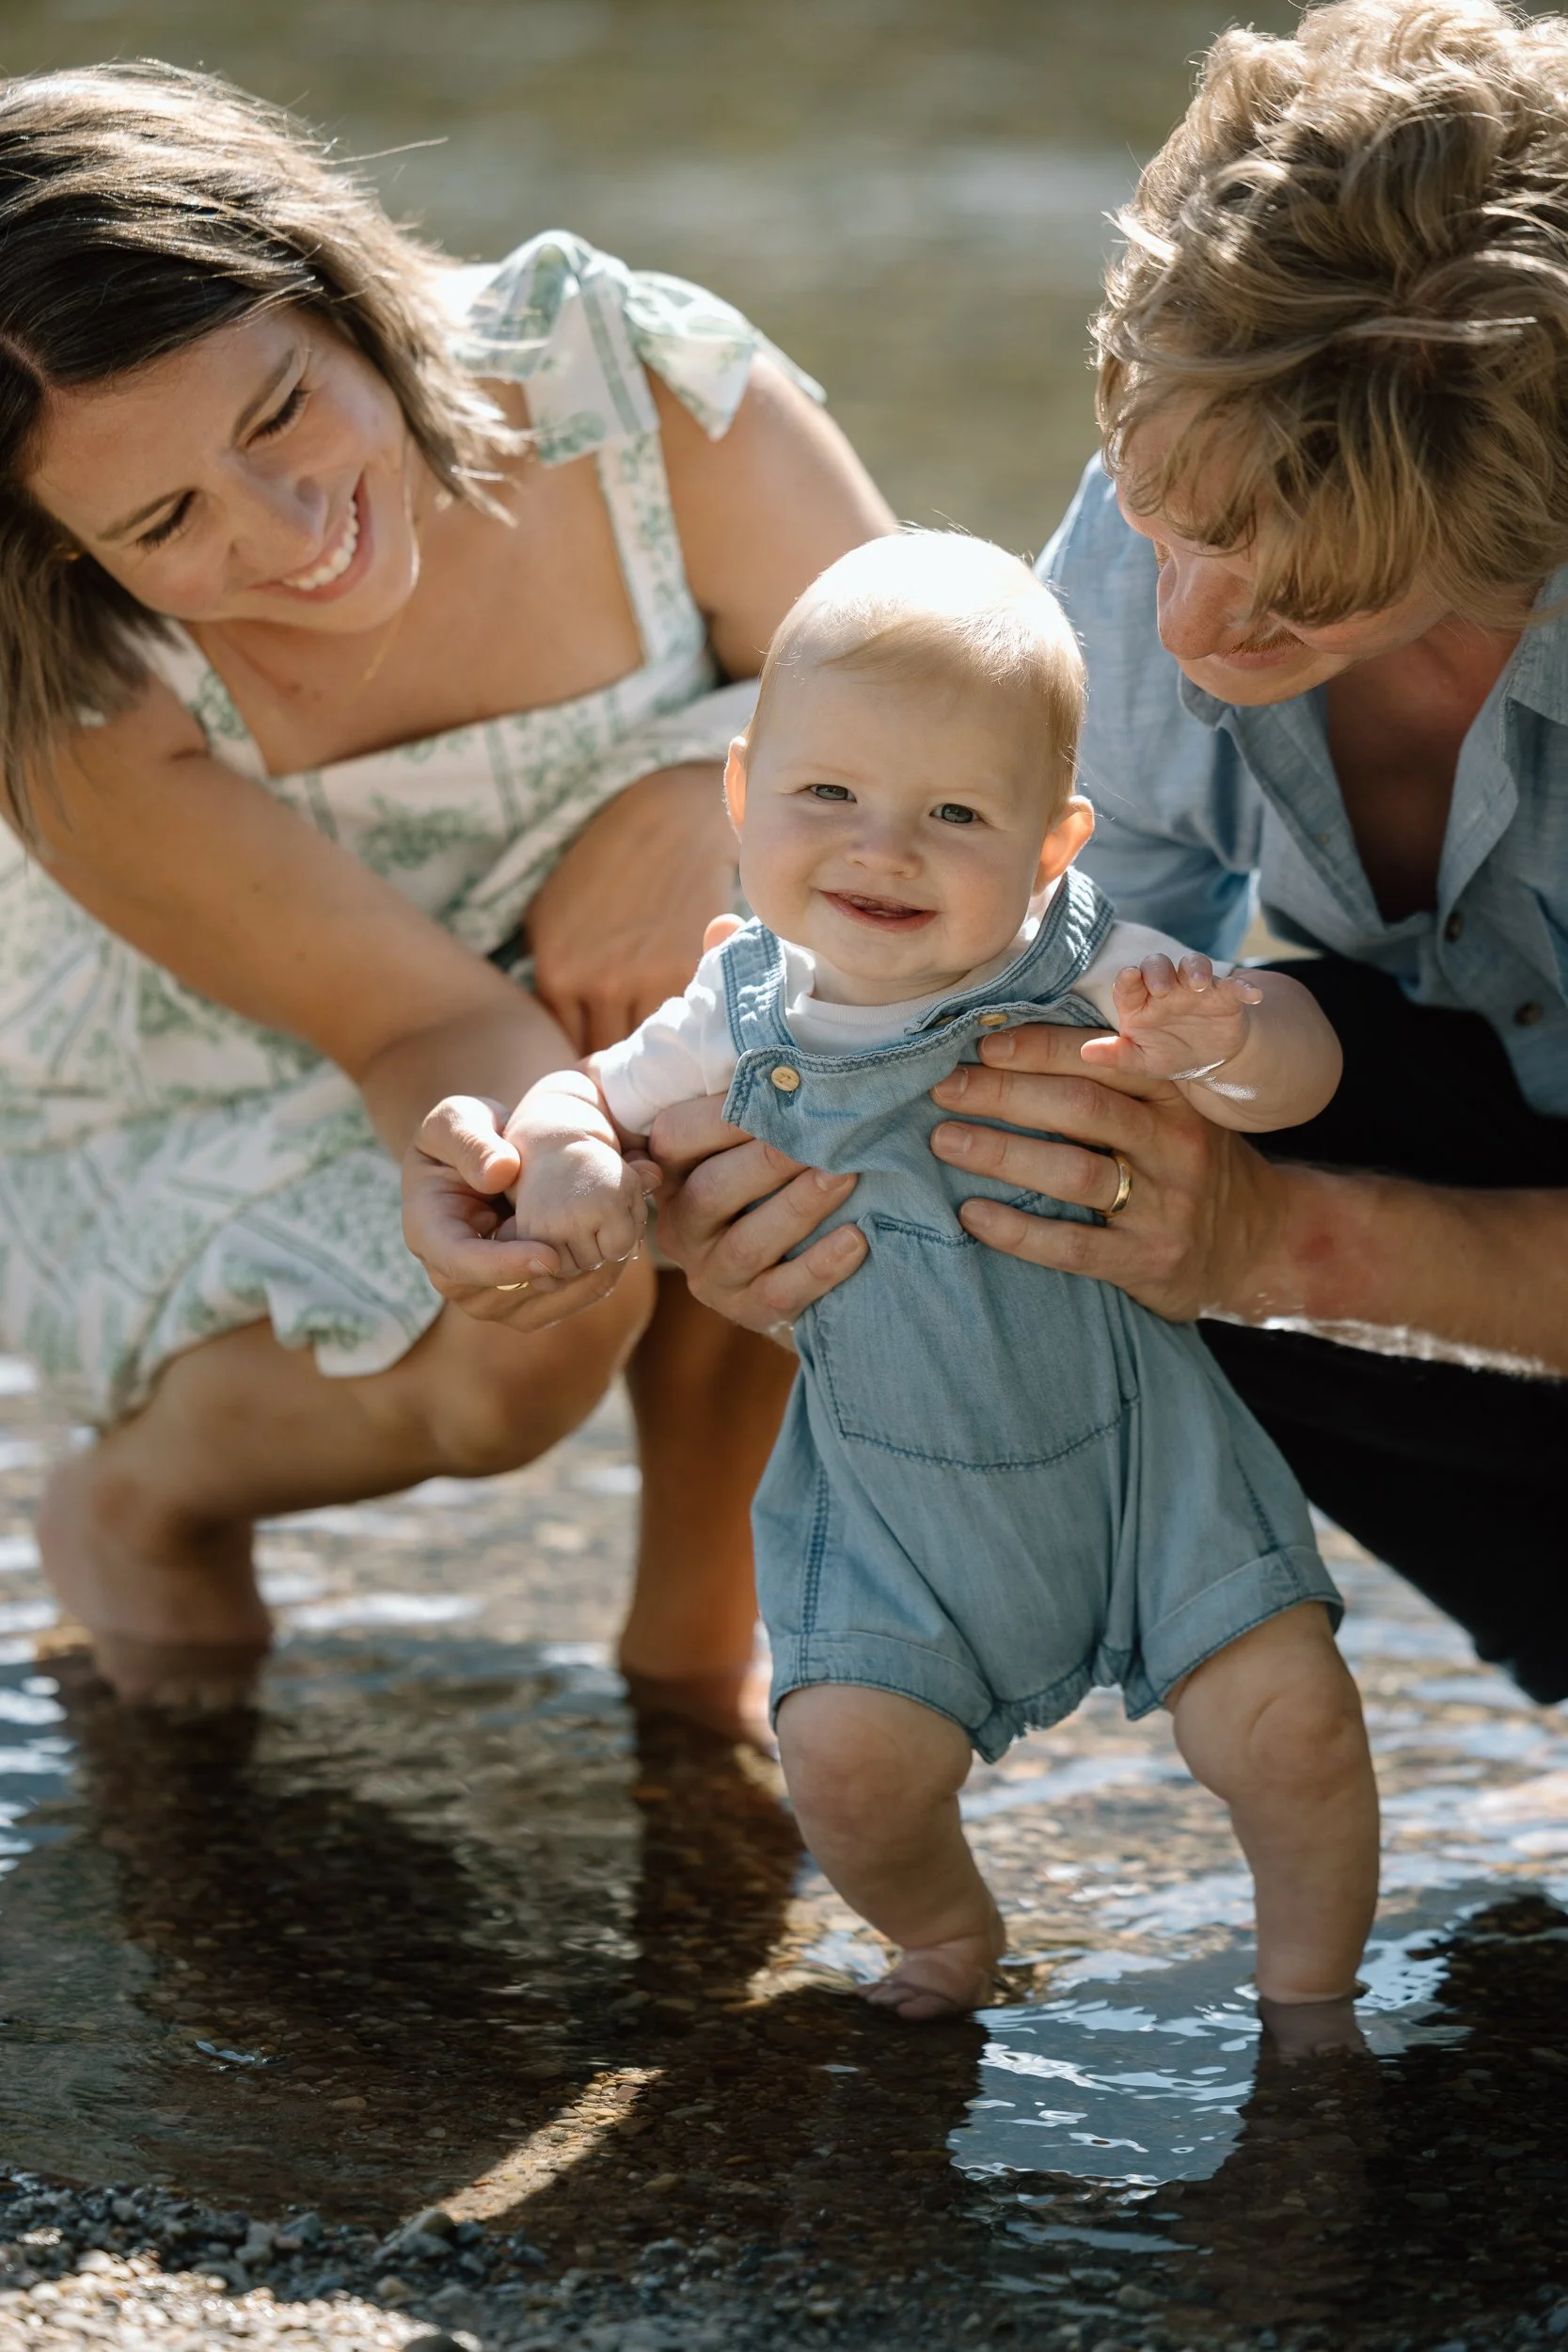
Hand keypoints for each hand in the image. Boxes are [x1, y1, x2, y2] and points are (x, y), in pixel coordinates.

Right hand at [403, 1094, 639, 1328]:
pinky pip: (560, 1305)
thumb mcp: (457, 1119)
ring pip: (539, 1307)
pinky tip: (622, 1251)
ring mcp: (489, 1295)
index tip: (550, 1254)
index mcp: (430, 1234)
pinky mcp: (523, 1300)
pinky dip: (595, 1282)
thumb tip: (498, 1173)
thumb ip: (469, 1140)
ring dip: (585, 1281)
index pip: (460, 1264)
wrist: (491, 1159)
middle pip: (505, 1295)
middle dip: (559, 1275)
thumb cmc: (467, 1135)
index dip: (504, 1266)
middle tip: (609, 1245)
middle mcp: (455, 1277)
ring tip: (623, 1245)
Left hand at [525, 763, 737, 1053]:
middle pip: (609, 1058)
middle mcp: (599, 982)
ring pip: (651, 1049)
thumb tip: (556, 1039)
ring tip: (667, 1060)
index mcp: (558, 973)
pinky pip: (686, 1023)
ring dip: (659, 1059)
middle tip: (637, 1074)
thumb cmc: (604, 866)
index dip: (587, 1066)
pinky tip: (691, 1031)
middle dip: (622, 1071)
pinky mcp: (689, 968)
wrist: (669, 819)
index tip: (604, 1067)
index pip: (569, 1050)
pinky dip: (688, 1032)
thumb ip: (551, 981)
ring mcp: (646, 977)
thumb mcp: (549, 918)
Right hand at [649, 1092, 867, 1340]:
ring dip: (799, 1206)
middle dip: (770, 1159)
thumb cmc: (770, 1183)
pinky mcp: (746, 1310)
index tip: (780, 1086)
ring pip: (747, 1244)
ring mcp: (711, 1274)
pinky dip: (820, 1266)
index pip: (677, 1136)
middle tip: (826, 1131)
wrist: (784, 1270)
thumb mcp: (744, 1145)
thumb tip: (792, 1059)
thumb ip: (754, 1110)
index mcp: (672, 1174)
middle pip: (713, 1190)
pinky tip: (857, 1239)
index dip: (723, 1112)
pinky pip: (780, 1292)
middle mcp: (682, 1226)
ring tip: (847, 1175)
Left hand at [927, 1025, 1293, 1322]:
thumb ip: (1117, 1082)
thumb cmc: (1191, 1164)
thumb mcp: (1173, 1112)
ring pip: (1073, 1173)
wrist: (1261, 1244)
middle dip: (1004, 1094)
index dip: (1037, 1049)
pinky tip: (972, 1214)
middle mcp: (1173, 1145)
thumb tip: (1012, 1046)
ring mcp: (1164, 1207)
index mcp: (1174, 1097)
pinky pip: (1073, 1245)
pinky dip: (1017, 1230)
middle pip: (1081, 1109)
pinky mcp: (1146, 1261)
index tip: (981, 1046)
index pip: (1101, 1060)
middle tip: (944, 1089)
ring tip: (945, 1141)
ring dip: (1001, 1153)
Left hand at [1079, 954, 1262, 1081]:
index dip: (1129, 978)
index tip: (1129, 977)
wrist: (1208, 1059)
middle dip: (1159, 971)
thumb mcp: (1141, 1061)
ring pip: (1195, 965)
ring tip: (1198, 984)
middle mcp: (1166, 987)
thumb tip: (1085, 1053)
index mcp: (1140, 1001)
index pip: (1129, 982)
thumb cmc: (1166, 1053)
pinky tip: (1252, 995)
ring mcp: (1196, 988)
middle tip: (1162, 987)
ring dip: (1196, 969)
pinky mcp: (1225, 994)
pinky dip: (1244, 986)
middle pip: (1159, 966)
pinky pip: (1235, 985)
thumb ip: (1116, 1055)